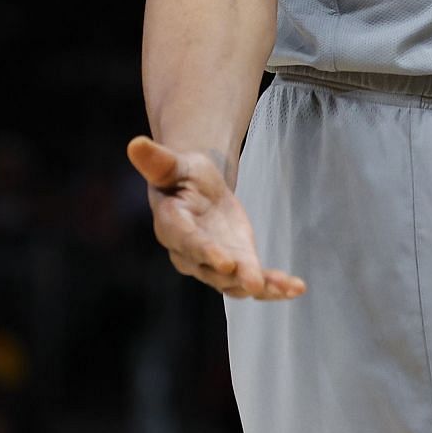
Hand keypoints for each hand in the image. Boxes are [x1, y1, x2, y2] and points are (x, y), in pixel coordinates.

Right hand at [126, 135, 305, 300]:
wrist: (196, 189)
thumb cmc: (181, 174)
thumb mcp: (172, 163)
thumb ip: (157, 160)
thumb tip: (135, 143)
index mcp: (172, 225)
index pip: (188, 241)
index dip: (206, 251)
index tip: (225, 262)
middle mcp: (189, 253)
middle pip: (212, 269)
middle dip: (235, 277)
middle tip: (255, 282)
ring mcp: (213, 264)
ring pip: (235, 281)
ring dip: (261, 286)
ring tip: (286, 289)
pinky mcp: (235, 265)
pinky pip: (253, 279)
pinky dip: (275, 286)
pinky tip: (296, 288)